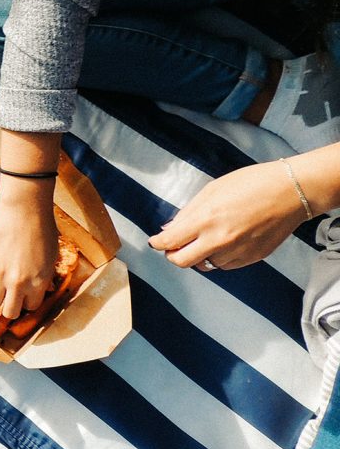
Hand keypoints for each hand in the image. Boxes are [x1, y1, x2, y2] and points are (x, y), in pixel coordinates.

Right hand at [0, 183, 59, 317]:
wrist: (23, 208)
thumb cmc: (41, 227)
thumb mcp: (52, 256)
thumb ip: (44, 276)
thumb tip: (40, 287)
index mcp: (39, 281)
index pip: (31, 307)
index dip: (27, 301)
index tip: (25, 294)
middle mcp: (19, 283)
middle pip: (10, 312)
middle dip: (10, 306)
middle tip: (9, 296)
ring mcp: (0, 274)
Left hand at [148, 161, 307, 269]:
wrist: (292, 192)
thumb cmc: (253, 183)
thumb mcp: (212, 190)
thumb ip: (188, 213)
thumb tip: (169, 230)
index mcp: (206, 219)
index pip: (169, 242)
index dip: (158, 243)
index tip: (156, 242)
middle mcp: (219, 240)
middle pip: (181, 262)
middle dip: (173, 255)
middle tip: (174, 246)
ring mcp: (236, 252)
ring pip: (204, 264)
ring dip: (199, 255)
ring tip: (207, 238)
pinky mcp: (251, 258)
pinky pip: (225, 265)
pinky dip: (219, 257)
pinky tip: (225, 242)